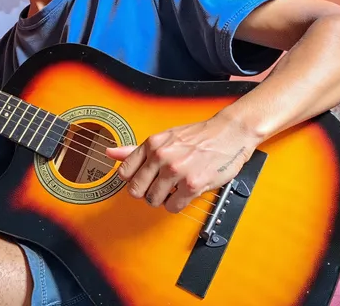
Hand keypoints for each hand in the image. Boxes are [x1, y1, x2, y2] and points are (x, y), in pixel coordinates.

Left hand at [105, 117, 259, 213]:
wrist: (229, 133)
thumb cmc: (198, 136)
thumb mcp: (164, 138)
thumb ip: (136, 149)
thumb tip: (110, 153)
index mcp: (152, 144)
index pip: (125, 172)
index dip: (132, 180)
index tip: (140, 181)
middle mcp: (162, 156)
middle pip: (136, 190)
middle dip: (145, 192)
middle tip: (158, 187)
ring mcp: (176, 171)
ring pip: (153, 200)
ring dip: (162, 199)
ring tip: (173, 189)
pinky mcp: (193, 185)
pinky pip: (173, 206)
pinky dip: (176, 204)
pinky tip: (183, 193)